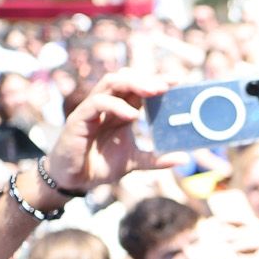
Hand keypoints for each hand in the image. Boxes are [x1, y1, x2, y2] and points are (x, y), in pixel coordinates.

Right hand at [46, 71, 182, 193]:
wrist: (74, 180)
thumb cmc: (100, 165)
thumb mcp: (134, 162)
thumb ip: (156, 159)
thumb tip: (184, 158)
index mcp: (121, 111)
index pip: (138, 89)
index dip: (156, 81)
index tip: (177, 81)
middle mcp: (107, 105)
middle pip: (126, 79)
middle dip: (147, 79)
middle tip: (167, 85)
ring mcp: (92, 109)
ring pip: (111, 83)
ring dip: (133, 84)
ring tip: (153, 92)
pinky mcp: (79, 119)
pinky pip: (97, 103)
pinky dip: (115, 105)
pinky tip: (132, 115)